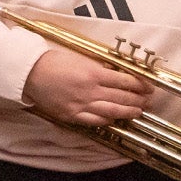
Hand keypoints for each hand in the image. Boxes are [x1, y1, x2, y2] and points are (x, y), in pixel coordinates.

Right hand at [24, 46, 153, 127]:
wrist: (31, 73)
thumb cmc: (53, 62)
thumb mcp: (81, 59)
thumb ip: (99, 68)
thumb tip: (116, 74)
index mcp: (94, 73)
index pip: (125, 81)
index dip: (140, 85)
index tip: (149, 87)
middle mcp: (91, 90)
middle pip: (122, 97)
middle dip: (138, 100)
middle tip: (148, 101)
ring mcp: (82, 105)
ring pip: (112, 111)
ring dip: (128, 112)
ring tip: (138, 112)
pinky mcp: (73, 115)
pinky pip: (95, 121)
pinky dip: (107, 121)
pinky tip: (115, 120)